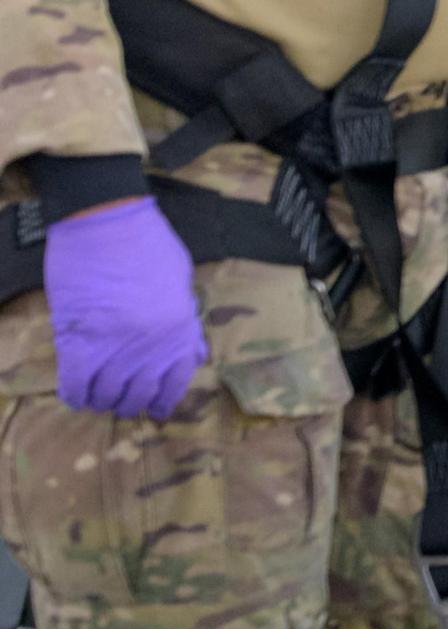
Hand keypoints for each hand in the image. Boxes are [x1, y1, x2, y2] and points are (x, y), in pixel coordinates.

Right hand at [43, 197, 204, 418]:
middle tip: (119, 401)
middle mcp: (152, 348)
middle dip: (129, 403)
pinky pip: (75, 385)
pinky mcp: (79, 342)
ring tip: (97, 398)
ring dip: (101, 400)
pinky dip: (74, 394)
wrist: (105, 220)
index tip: (154, 408)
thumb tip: (192, 353)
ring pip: (107, 395)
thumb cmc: (147, 243)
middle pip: (139, 395)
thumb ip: (185, 321)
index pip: (175, 384)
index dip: (162, 401)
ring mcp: (116, 348)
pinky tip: (75, 393)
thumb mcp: (181, 283)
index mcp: (180, 332)